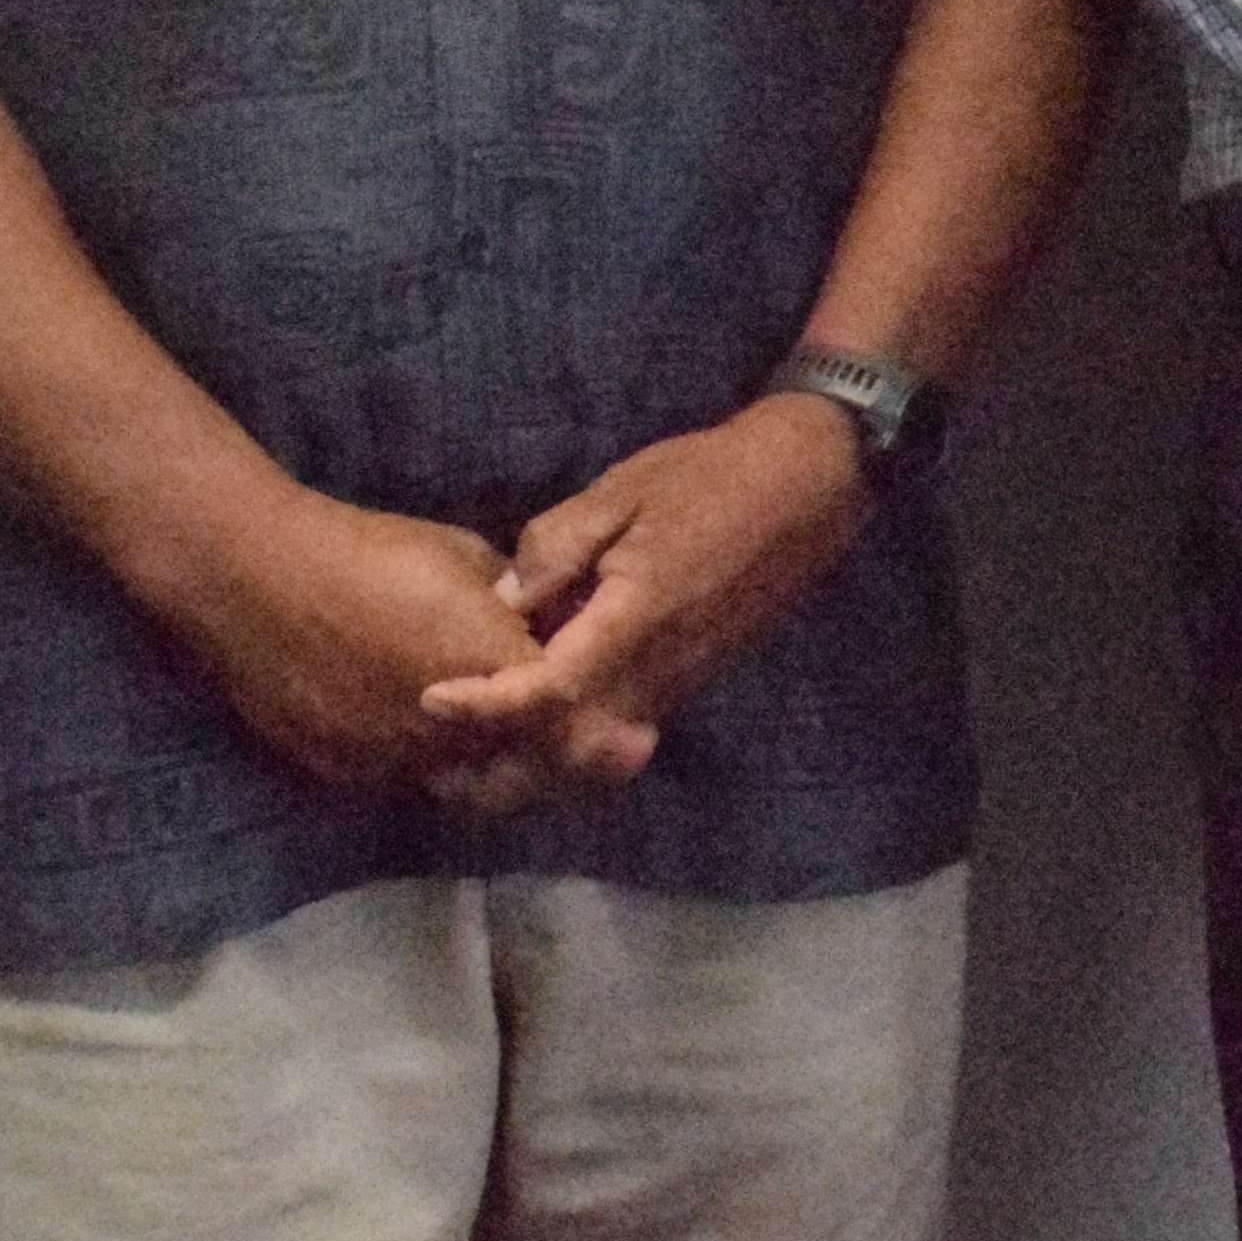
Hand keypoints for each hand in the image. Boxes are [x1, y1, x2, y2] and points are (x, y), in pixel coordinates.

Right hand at [158, 488, 576, 812]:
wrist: (259, 579)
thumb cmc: (372, 552)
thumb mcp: (468, 559)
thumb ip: (515, 606)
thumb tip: (537, 624)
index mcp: (493, 668)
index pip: (568, 722)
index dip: (593, 730)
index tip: (615, 730)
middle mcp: (452, 729)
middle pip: (522, 767)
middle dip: (542, 753)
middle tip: (546, 734)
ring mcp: (395, 760)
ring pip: (463, 783)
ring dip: (482, 763)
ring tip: (484, 732)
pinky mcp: (348, 775)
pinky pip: (405, 781)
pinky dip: (422, 763)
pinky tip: (415, 729)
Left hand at [419, 394, 873, 785]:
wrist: (810, 482)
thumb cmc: (711, 476)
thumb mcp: (621, 492)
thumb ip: (554, 549)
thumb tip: (503, 605)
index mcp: (636, 620)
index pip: (549, 692)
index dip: (486, 705)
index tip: (431, 696)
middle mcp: (660, 670)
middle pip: (571, 751)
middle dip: (505, 764)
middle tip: (441, 755)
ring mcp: (681, 682)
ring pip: (597, 749)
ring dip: (537, 755)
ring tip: (474, 739)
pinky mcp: (691, 678)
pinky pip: (621, 725)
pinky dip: (572, 733)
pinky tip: (538, 702)